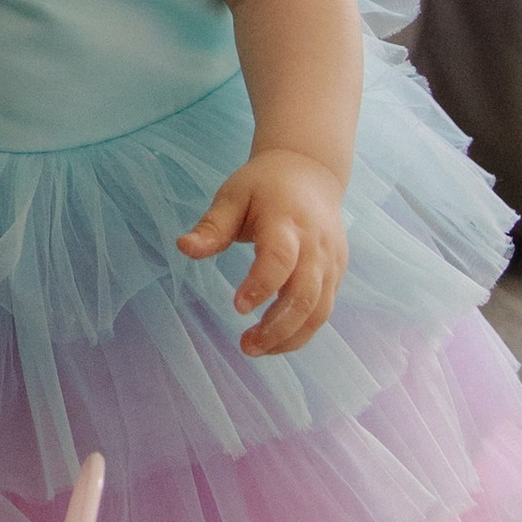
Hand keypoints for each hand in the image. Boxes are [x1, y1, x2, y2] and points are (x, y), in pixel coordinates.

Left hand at [176, 148, 349, 355]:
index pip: (280, 257)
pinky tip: (275, 341)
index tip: (237, 307)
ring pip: (319, 309)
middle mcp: (315, 243)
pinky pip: (324, 309)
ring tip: (256, 349)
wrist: (312, 173)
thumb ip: (212, 226)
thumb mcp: (233, 195)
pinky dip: (302, 331)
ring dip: (290, 337)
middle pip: (305, 293)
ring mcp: (331, 260)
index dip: (261, 284)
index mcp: (286, 220)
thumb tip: (183, 248)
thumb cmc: (264, 186)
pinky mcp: (337, 273)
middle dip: (277, 326)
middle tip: (246, 346)